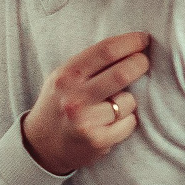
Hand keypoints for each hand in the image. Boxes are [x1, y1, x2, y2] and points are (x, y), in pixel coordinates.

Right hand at [20, 32, 151, 175]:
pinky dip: (127, 121)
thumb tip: (129, 45)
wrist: (41, 145)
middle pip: (122, 72)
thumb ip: (88, 64)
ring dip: (129, 100)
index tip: (143, 39)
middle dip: (140, 63)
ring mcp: (85, 121)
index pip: (105, 50)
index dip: (130, 42)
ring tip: (114, 105)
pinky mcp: (97, 141)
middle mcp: (74, 97)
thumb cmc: (59, 105)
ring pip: (129, 101)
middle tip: (143, 62)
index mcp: (66, 76)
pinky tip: (112, 123)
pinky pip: (129, 123)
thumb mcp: (62, 78)